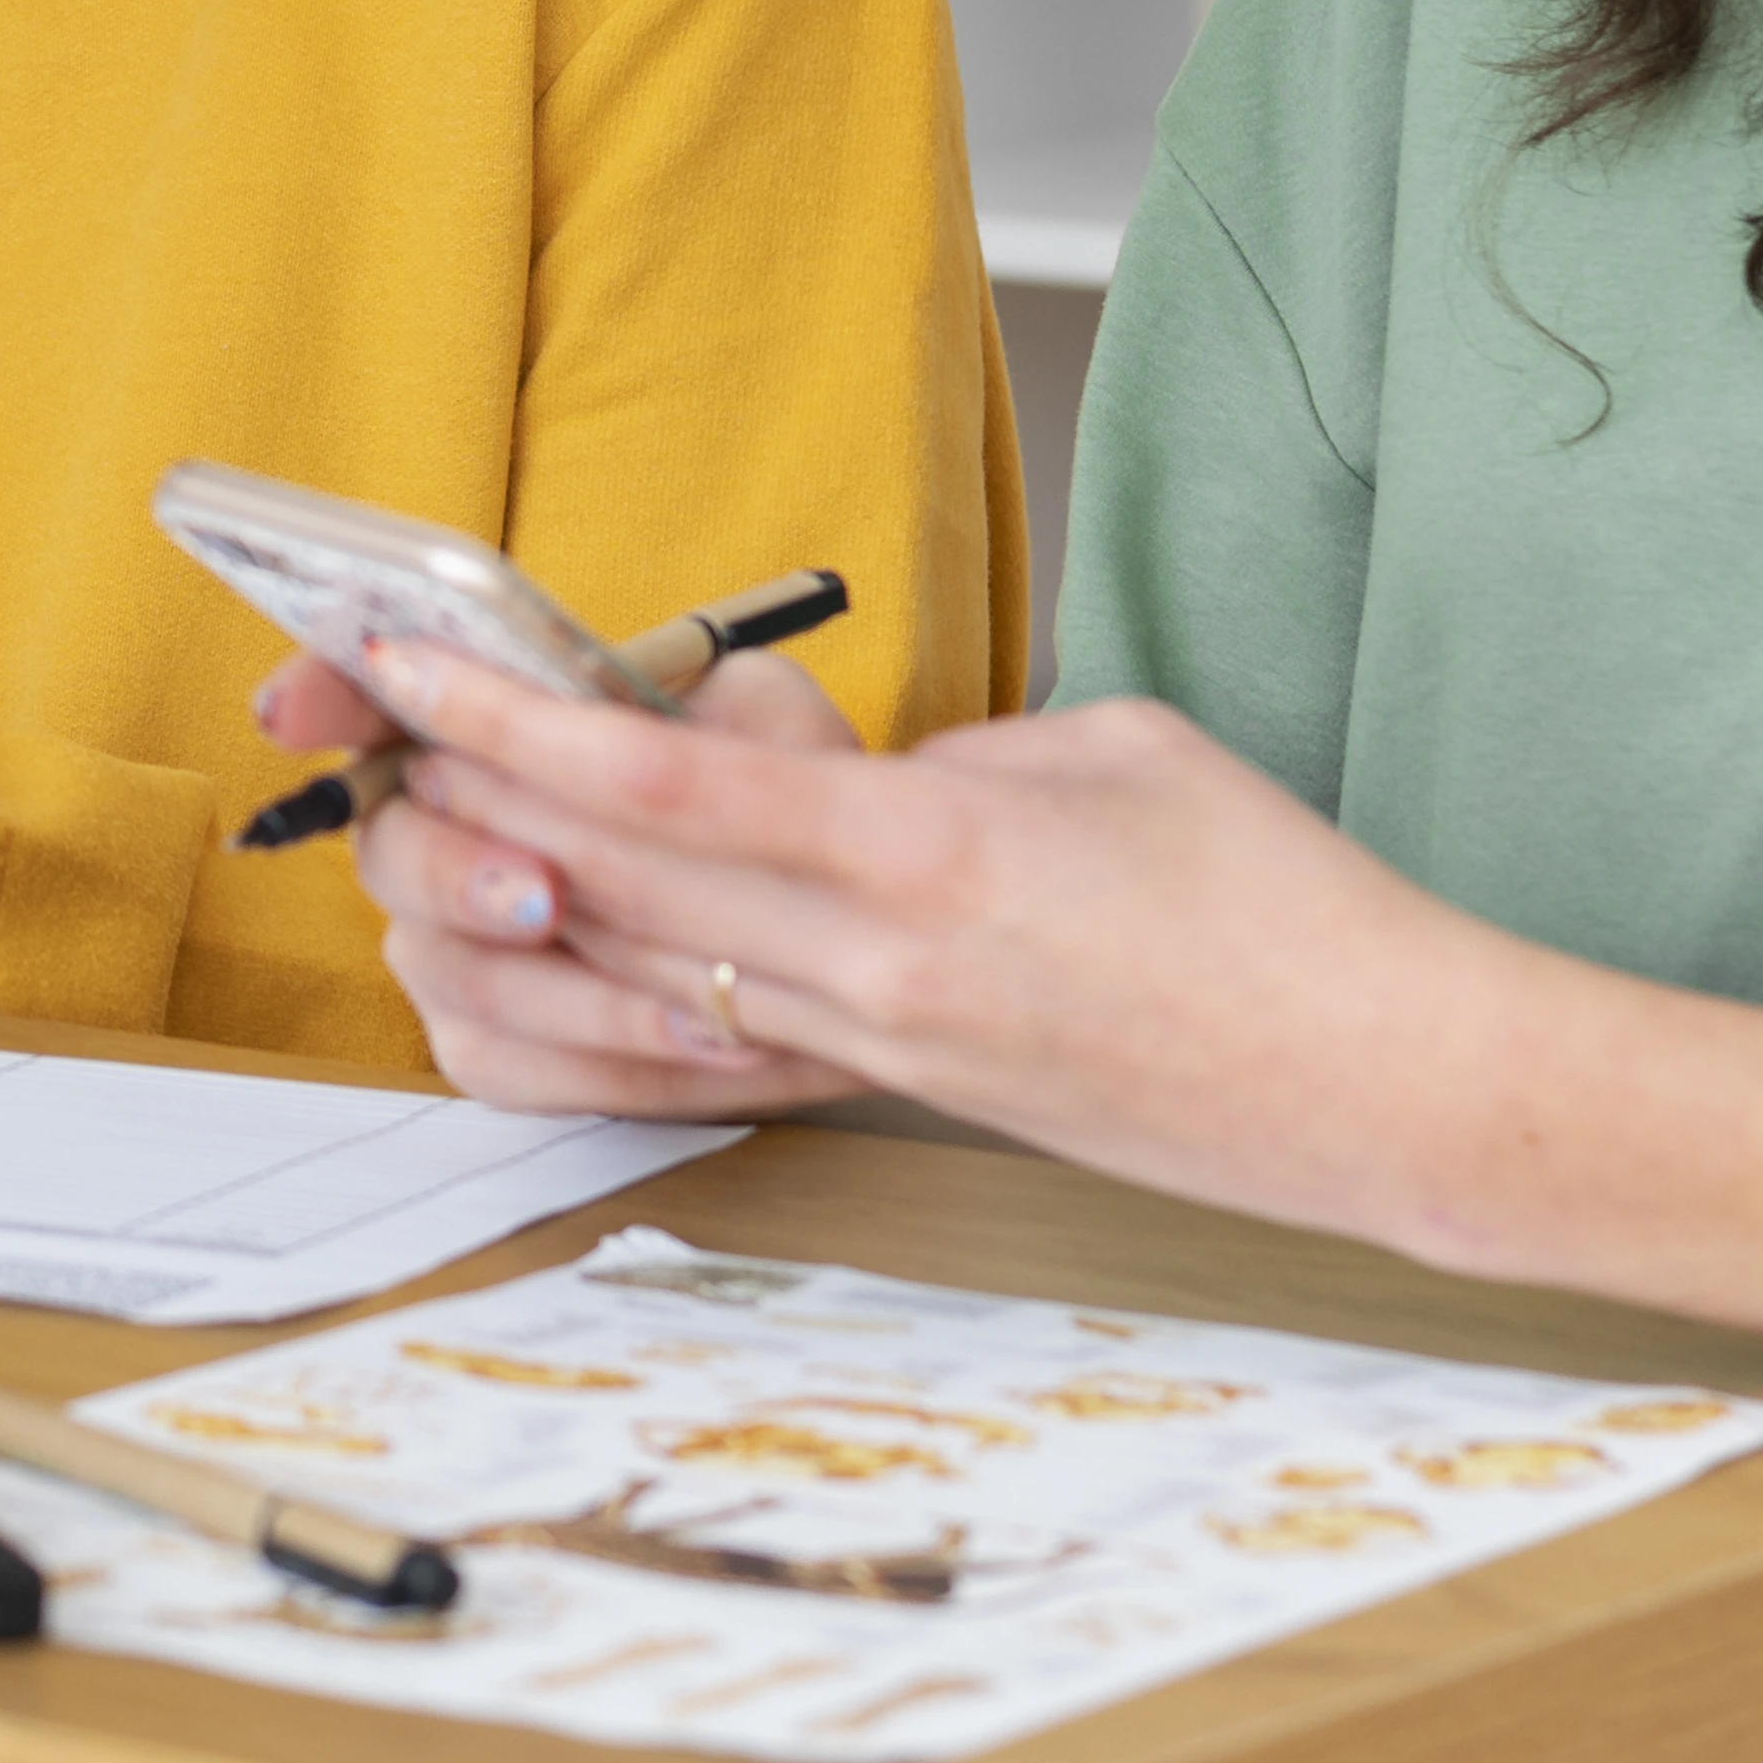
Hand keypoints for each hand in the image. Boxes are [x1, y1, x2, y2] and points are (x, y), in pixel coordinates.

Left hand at [349, 632, 1517, 1235]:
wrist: (1386, 1090)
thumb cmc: (1282, 909)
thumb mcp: (1105, 754)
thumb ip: (948, 754)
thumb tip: (848, 775)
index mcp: (924, 855)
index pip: (660, 789)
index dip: (511, 723)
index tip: (410, 665)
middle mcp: (873, 971)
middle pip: (606, 887)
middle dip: (471, 802)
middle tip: (376, 728)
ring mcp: (881, 1051)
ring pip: (638, 974)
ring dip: (523, 898)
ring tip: (445, 819)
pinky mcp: (902, 1096)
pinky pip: (715, 1043)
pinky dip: (620, 985)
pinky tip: (568, 938)